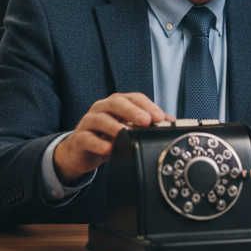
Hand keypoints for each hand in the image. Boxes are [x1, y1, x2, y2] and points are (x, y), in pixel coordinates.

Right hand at [54, 93, 171, 184]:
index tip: (160, 118)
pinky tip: (109, 148)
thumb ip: (149, 123)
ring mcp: (89, 122)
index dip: (148, 106)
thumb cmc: (107, 136)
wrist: (82, 152)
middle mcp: (102, 108)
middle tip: (147, 121)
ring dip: (115, 126)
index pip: (134, 98)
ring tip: (127, 133)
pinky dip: (98, 143)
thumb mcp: (130, 129)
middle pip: (117, 103)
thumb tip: (171, 121)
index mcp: (117, 103)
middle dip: (133, 111)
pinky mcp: (79, 138)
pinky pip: (87, 138)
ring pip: (100, 118)